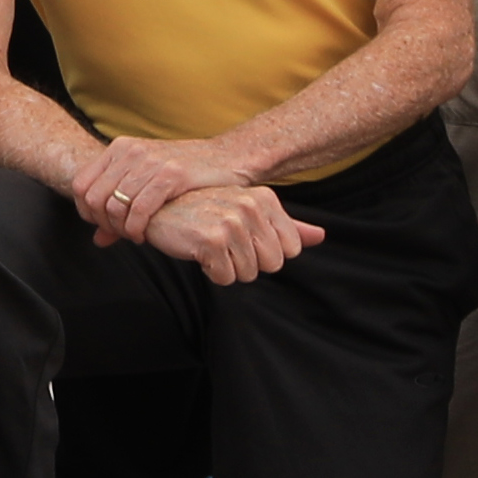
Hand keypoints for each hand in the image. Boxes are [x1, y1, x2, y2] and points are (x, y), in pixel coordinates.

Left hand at [72, 133, 249, 244]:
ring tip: (135, 236)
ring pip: (114, 206)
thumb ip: (119, 208)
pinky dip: (136, 229)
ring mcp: (150, 161)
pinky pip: (139, 209)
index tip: (105, 226)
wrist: (228, 158)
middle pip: (93, 198)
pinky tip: (144, 236)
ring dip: (121, 230)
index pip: (81, 185)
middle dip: (104, 224)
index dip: (86, 213)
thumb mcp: (146, 183)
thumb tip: (97, 240)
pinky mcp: (171, 175)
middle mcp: (131, 151)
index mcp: (120, 148)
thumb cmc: (186, 175)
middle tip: (121, 235)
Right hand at [141, 183, 317, 281]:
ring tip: (209, 245)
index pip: (290, 250)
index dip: (265, 252)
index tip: (243, 238)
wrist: (156, 208)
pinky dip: (211, 272)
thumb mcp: (249, 212)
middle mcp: (251, 206)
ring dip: (227, 267)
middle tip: (224, 243)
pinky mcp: (212, 240)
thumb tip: (321, 237)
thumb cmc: (203, 211)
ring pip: (248, 274)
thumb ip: (288, 226)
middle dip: (247, 262)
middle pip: (272, 265)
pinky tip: (198, 251)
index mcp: (264, 198)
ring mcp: (232, 222)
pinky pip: (226, 278)